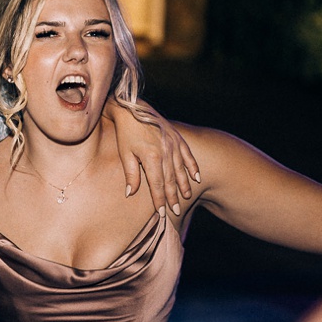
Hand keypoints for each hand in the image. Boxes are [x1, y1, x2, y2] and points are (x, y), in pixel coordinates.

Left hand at [108, 98, 199, 213]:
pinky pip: (188, 155)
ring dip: (184, 185)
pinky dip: (192, 167)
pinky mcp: (177, 138)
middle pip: (171, 180)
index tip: (162, 213)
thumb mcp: (125, 154)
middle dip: (173, 197)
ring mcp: (173, 144)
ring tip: (187, 197)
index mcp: (151, 158)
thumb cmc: (125, 133)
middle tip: (176, 211)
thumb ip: (131, 175)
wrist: (132, 109)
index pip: (157, 185)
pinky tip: (196, 177)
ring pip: (181, 170)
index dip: (160, 200)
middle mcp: (166, 152)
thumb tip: (130, 194)